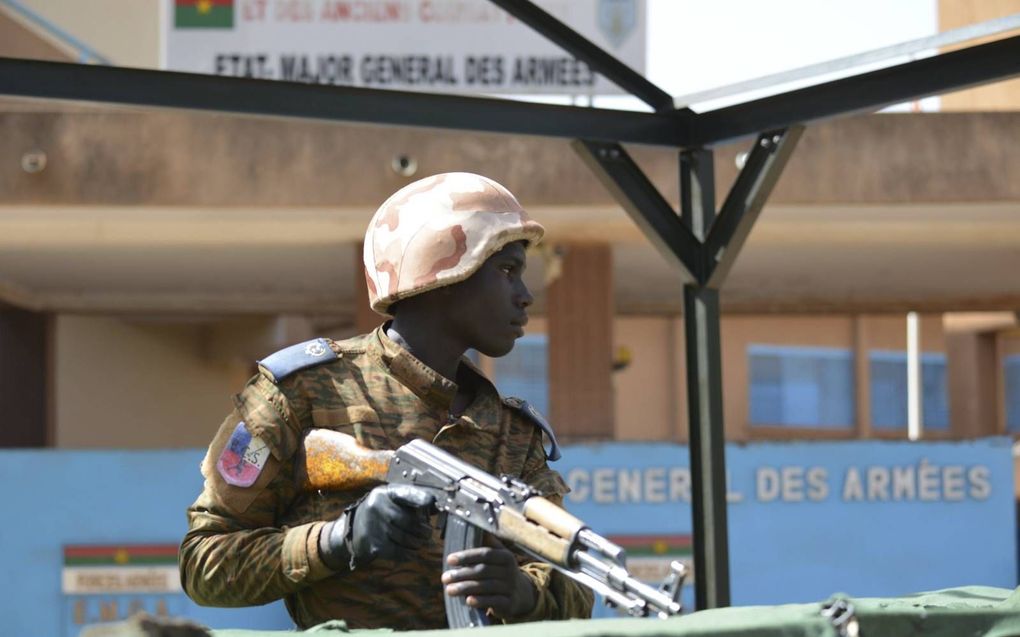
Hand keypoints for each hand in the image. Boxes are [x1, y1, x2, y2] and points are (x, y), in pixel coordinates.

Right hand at [319, 484, 434, 569]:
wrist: (352, 530)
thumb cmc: (379, 513)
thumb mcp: (391, 500)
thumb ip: (411, 501)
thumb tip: (437, 506)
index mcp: (384, 493)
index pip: (407, 493)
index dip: (421, 498)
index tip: (432, 503)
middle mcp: (377, 507)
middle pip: (409, 520)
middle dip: (423, 529)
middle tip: (428, 533)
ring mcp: (374, 527)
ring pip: (406, 538)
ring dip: (418, 543)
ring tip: (421, 543)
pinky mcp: (374, 545)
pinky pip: (398, 552)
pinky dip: (409, 554)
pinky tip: (412, 553)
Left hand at [442, 536, 536, 619]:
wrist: (522, 593)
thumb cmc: (502, 571)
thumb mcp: (499, 556)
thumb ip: (487, 543)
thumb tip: (474, 523)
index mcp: (506, 557)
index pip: (485, 554)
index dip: (467, 556)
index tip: (449, 559)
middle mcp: (510, 571)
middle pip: (483, 571)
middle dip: (462, 574)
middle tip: (444, 578)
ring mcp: (510, 587)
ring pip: (486, 586)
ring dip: (466, 588)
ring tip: (449, 590)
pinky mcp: (509, 602)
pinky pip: (494, 601)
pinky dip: (481, 601)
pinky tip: (468, 601)